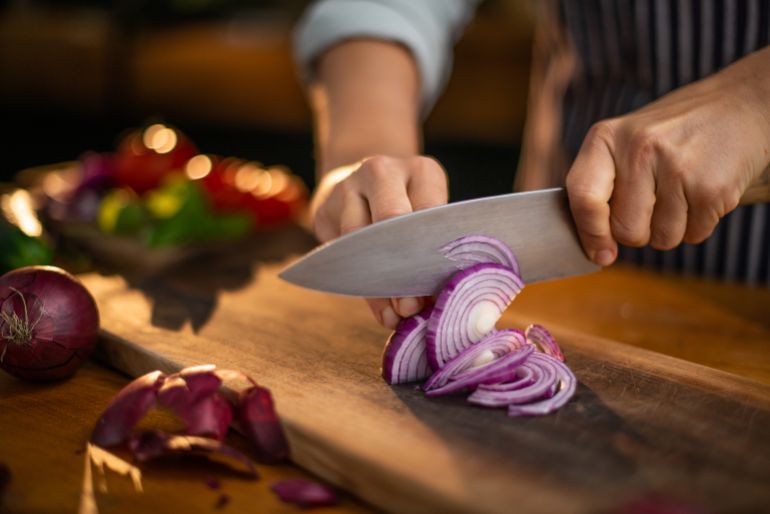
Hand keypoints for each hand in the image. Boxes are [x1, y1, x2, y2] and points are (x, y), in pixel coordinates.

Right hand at [311, 155, 447, 327]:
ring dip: (379, 284)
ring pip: (359, 238)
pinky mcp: (324, 210)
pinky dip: (361, 287)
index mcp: (421, 171)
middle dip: (402, 266)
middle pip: (391, 217)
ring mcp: (348, 187)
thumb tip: (437, 302)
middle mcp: (382, 171)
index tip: (438, 288)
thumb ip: (433, 250)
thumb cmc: (409, 208)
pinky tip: (380, 310)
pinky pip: (340, 253)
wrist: (361, 183)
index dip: (434, 251)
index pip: (430, 210)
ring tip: (396, 315)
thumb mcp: (430, 216)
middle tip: (412, 306)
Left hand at [566, 47, 769, 265]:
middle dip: (640, 231)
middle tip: (655, 202)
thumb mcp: (626, 142)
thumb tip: (597, 249)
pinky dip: (699, 224)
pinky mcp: (711, 187)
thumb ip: (603, 186)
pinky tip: (703, 191)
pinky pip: (694, 235)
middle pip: (625, 230)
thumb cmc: (674, 132)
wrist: (741, 103)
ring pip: (661, 239)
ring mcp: (677, 167)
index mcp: (606, 138)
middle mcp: (639, 149)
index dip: (590, 233)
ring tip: (682, 191)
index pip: (583, 196)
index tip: (602, 254)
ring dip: (672, 228)